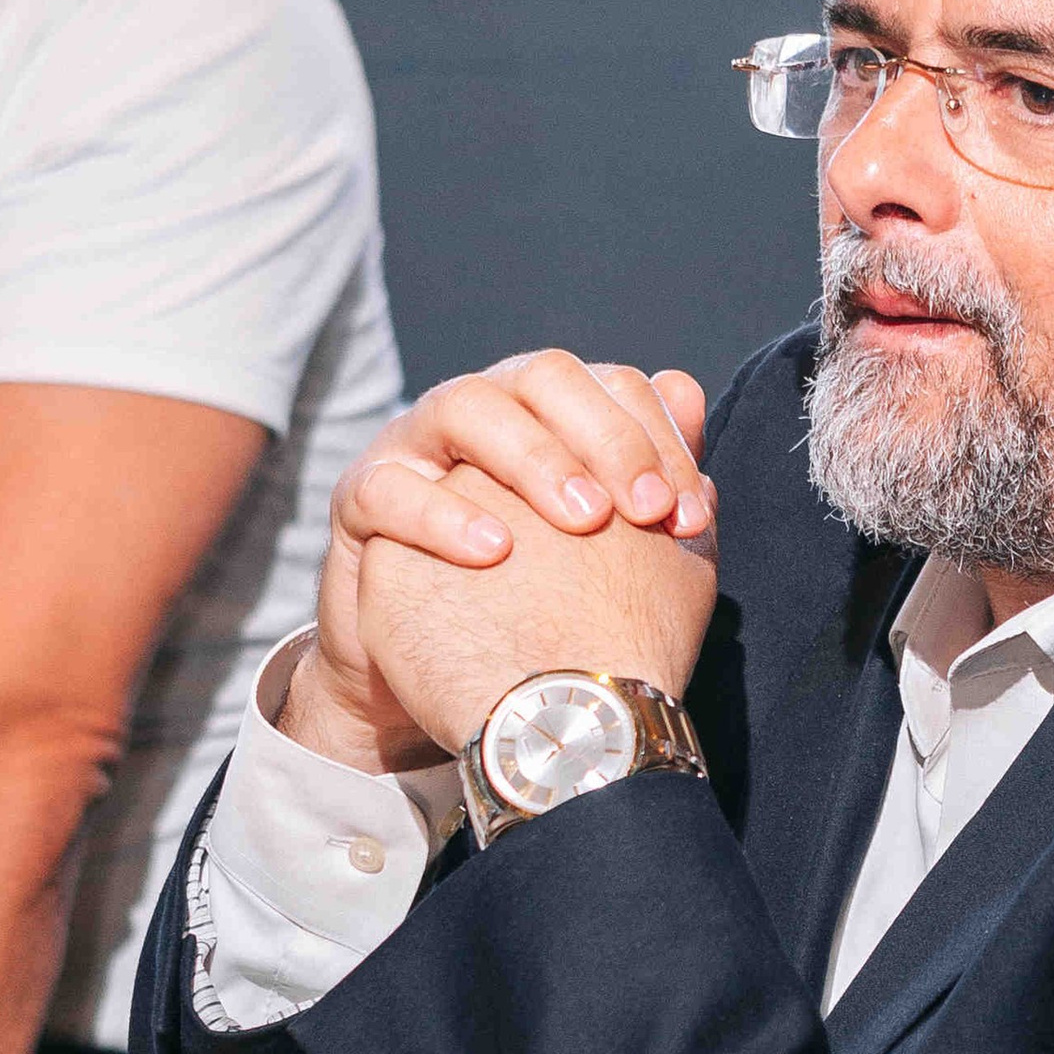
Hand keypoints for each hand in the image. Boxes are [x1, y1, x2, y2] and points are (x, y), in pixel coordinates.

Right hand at [289, 354, 710, 770]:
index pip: (612, 384)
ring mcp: (417, 446)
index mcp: (551, 412)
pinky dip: (442, 514)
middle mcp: (486, 410)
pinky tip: (496, 552)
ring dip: (533, 457)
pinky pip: (390, 486)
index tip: (691, 518)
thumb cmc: (541, 603)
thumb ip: (648, 477)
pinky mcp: (361, 499)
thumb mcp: (610, 547)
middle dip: (606, 436)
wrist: (455, 677)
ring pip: (465, 406)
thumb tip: (690, 395)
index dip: (658, 439)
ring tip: (584, 521)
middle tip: (647, 512)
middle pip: (543, 375)